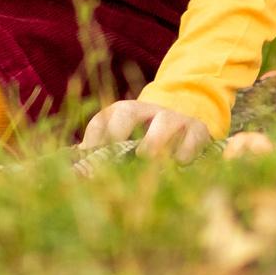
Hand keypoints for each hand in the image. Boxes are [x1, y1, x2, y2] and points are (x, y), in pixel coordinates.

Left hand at [79, 99, 214, 162]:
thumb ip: (102, 150)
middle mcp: (148, 111)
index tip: (92, 155)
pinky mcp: (197, 130)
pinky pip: (194, 135)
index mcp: (125, 112)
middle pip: (130, 111)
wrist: (185, 131)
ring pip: (165, 120)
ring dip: (155, 139)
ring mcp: (174, 118)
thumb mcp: (124, 143)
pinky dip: (187, 149)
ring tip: (146, 157)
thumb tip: (78, 163)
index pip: (105, 117)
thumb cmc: (146, 142)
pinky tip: (180, 164)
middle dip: (120, 129)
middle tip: (111, 151)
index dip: (98, 135)